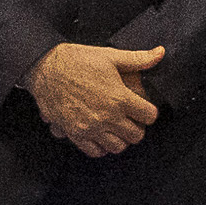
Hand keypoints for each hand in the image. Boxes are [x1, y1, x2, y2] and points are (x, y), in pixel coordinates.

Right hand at [33, 38, 167, 155]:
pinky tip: (101, 135)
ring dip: (121, 138)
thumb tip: (160, 53)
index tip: (144, 108)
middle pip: (136, 135)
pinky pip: (95, 151)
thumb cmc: (77, 60)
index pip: (149, 116)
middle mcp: (108, 116)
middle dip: (137, 127)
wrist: (45, 68)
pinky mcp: (75, 133)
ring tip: (117, 128)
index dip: (149, 112)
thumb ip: (138, 58)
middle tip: (132, 119)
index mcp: (120, 98)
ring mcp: (91, 127)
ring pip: (118, 147)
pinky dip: (101, 146)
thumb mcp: (110, 56)